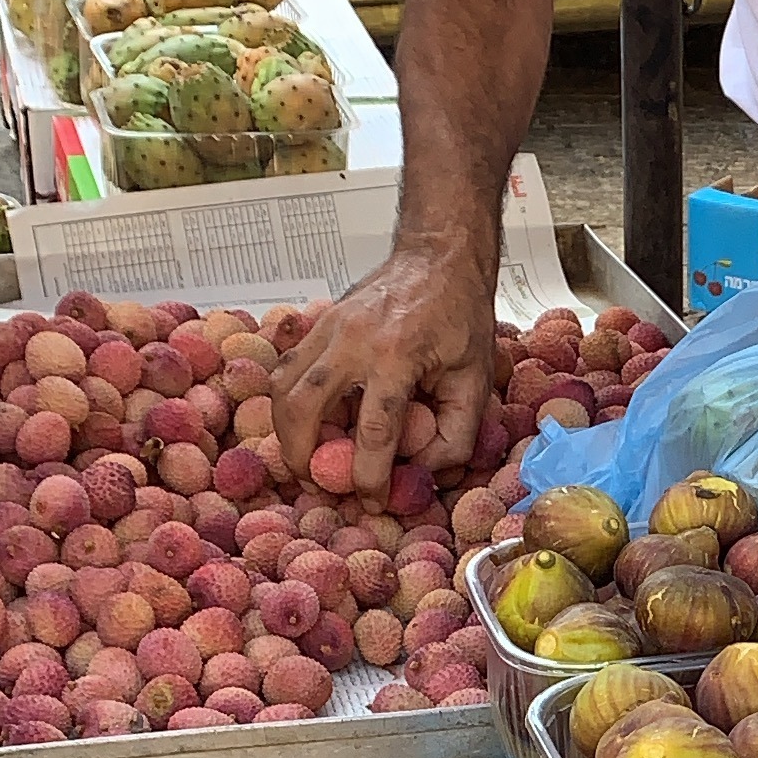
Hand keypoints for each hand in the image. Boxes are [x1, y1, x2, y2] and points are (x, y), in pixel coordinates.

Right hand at [271, 240, 498, 501]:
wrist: (439, 257)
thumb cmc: (459, 312)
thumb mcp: (475, 378)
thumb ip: (457, 433)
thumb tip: (422, 472)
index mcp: (397, 354)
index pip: (374, 432)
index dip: (370, 476)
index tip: (373, 500)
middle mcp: (354, 339)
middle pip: (304, 408)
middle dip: (302, 456)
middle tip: (316, 482)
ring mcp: (329, 326)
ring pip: (282, 385)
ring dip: (285, 429)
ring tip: (302, 456)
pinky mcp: (319, 322)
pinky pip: (286, 366)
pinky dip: (287, 399)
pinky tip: (303, 420)